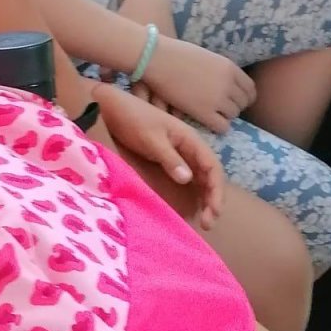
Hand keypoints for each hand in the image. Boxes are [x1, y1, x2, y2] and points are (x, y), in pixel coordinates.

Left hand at [95, 84, 223, 228]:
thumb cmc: (133, 120)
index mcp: (190, 139)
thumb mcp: (151, 139)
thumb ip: (169, 158)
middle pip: (210, 175)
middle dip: (213, 198)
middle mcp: (190, 147)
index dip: (216, 190)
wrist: (114, 108)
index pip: (212, 166)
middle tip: (208, 223)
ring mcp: (180, 153)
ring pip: (200, 178)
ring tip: (204, 220)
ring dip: (205, 198)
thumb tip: (188, 179)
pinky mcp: (169, 158)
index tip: (213, 211)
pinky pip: (188, 177)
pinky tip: (192, 206)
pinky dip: (193, 193)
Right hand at [139, 35, 255, 134]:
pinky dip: (218, 126)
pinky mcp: (205, 112)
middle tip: (221, 107)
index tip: (235, 100)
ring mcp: (217, 99)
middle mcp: (228, 84)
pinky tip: (207, 120)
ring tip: (211, 112)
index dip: (244, 96)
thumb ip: (220, 70)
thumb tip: (226, 81)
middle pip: (243, 103)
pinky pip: (222, 127)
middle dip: (234, 106)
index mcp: (230, 68)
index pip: (250, 89)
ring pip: (233, 115)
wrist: (158, 58)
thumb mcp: (207, 57)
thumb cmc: (177, 54)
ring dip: (225, 115)